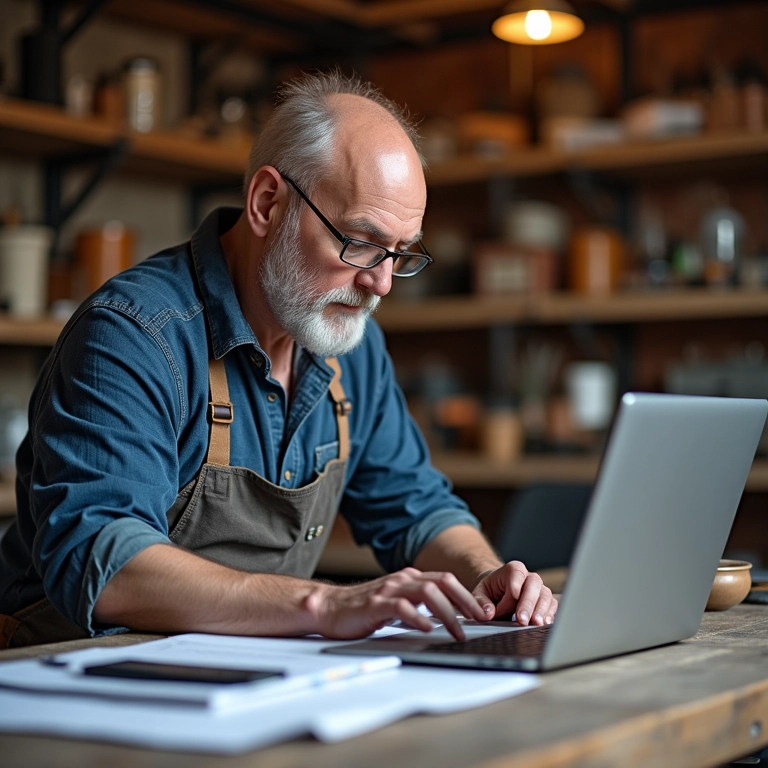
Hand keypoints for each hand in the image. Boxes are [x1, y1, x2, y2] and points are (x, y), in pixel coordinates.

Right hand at [309, 567, 486, 640]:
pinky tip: (427, 630)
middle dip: (465, 601)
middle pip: (442, 582)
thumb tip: (448, 619)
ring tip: (457, 632)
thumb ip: (418, 605)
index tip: (482, 614)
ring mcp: (389, 590)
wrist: (329, 608)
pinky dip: (418, 618)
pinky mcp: (375, 604)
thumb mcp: (397, 603)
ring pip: (427, 592)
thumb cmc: (364, 609)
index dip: (467, 596)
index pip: (446, 580)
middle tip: (479, 621)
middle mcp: (402, 580)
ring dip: (447, 613)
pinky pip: (402, 607)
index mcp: (410, 578)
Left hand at [472, 561, 557, 625]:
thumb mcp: (480, 594)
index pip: (516, 574)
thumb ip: (481, 603)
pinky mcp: (546, 601)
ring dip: (541, 610)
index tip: (514, 595)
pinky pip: (552, 606)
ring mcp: (540, 589)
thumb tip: (488, 613)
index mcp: (512, 570)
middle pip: (533, 585)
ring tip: (535, 624)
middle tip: (522, 620)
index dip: (515, 585)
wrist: (499, 593)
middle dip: (527, 603)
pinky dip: (549, 615)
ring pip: (545, 596)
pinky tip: (544, 624)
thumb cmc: (490, 591)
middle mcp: (529, 577)